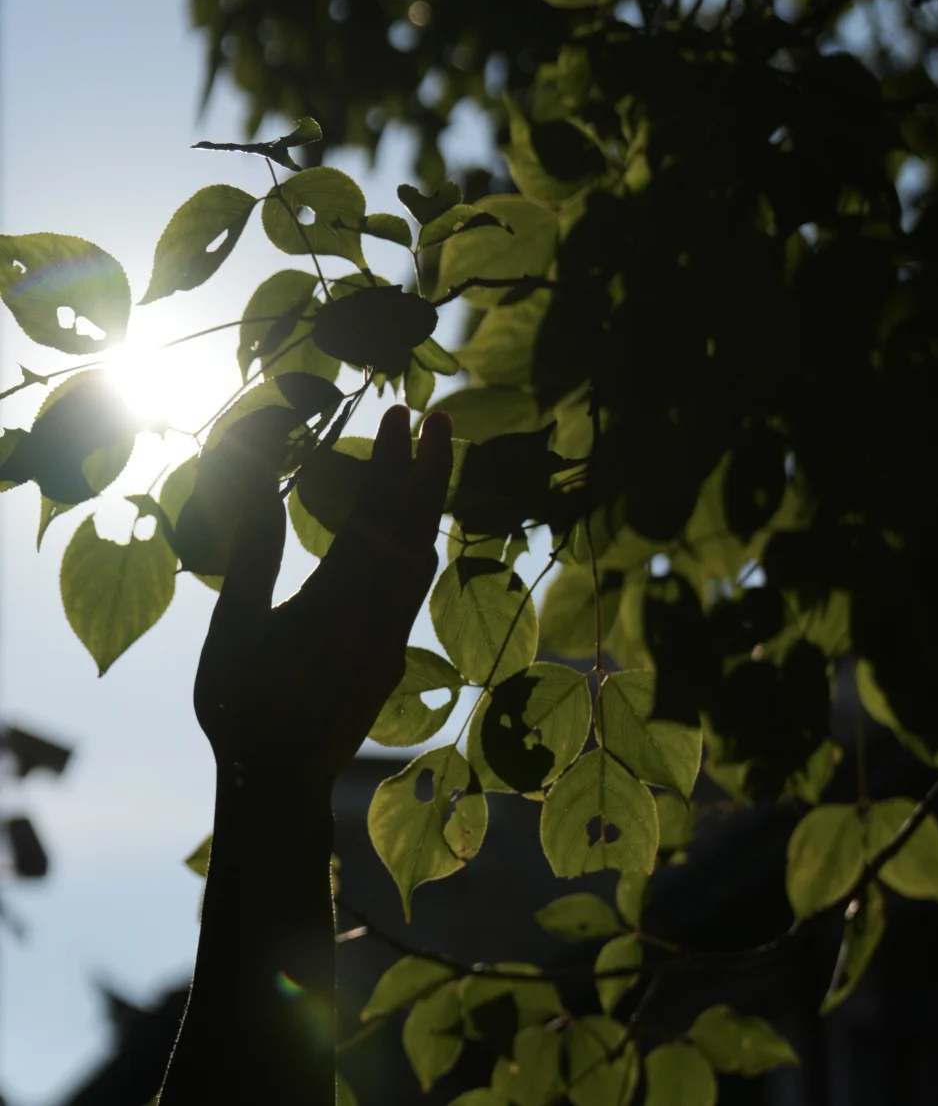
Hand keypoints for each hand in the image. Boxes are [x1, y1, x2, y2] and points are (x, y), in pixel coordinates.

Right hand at [194, 405, 451, 793]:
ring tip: (430, 461)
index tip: (398, 410)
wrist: (279, 787)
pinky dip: (419, 543)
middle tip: (441, 415)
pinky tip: (409, 532)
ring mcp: (392, 637)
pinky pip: (416, 586)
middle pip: (417, 527)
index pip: (377, 512)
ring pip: (424, 556)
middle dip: (431, 467)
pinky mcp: (392, 655)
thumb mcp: (236, 627)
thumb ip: (256, 553)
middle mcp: (379, 615)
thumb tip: (262, 483)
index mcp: (340, 601)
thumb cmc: (243, 706)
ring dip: (428, 504)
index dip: (390, 457)